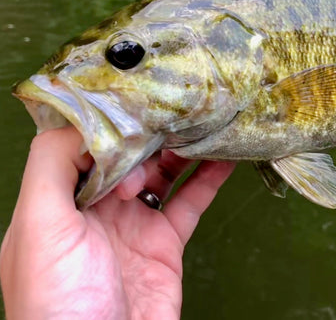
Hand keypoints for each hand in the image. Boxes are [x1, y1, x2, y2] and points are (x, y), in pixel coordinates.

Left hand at [0, 127, 234, 318]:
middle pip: (128, 155)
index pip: (86, 144)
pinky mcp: (164, 242)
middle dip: (150, 135)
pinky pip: (189, 202)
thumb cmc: (58, 301)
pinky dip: (207, 179)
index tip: (137, 107)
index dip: (111, 126)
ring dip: (181, 150)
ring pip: (162, 173)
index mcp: (60, 198)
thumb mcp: (40, 226)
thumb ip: (50, 166)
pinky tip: (223, 159)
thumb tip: (82, 120)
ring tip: (203, 125)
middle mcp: (96, 206)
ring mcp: (133, 223)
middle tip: (175, 116)